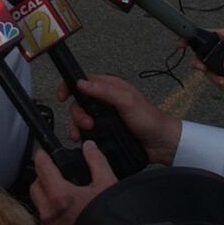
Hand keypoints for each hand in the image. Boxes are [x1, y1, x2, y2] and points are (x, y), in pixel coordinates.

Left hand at [30, 143, 115, 224]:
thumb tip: (89, 147)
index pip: (42, 168)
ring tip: (61, 188)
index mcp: (60, 196)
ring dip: (44, 192)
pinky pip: (44, 215)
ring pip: (37, 201)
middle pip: (35, 185)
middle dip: (42, 175)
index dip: (42, 156)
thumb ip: (96, 162)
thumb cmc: (109, 221)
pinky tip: (64, 205)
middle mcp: (50, 212)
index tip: (43, 152)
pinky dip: (49, 207)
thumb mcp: (107, 184)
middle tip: (54, 170)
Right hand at [60, 74, 180, 164]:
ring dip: (78, 126)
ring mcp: (104, 117)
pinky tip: (85, 141)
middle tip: (87, 123)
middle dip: (77, 113)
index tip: (63, 96)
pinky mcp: (105, 132)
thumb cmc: (149, 119)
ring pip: (81, 118)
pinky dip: (83, 136)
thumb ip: (105, 91)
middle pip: (79, 102)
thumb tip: (82, 83)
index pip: (84, 81)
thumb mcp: (127, 101)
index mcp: (111, 87)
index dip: (70, 86)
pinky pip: (87, 132)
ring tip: (85, 134)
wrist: (161, 144)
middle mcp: (106, 101)